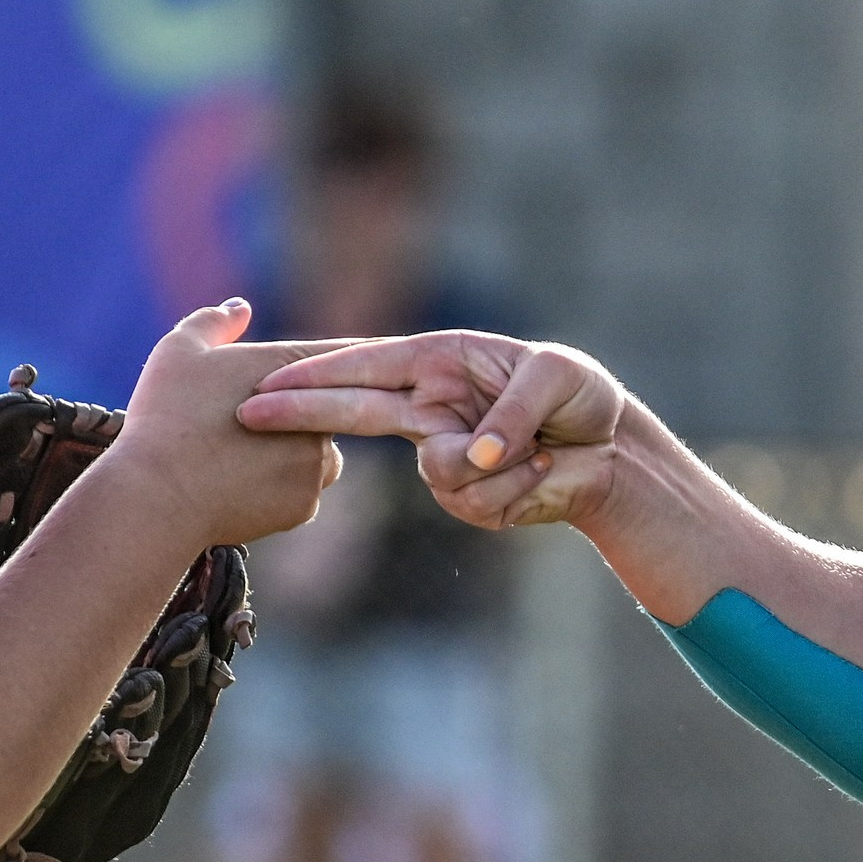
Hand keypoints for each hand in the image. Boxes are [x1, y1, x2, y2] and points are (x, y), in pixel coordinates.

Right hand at [112, 300, 343, 547]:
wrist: (157, 496)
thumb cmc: (164, 416)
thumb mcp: (179, 352)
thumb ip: (215, 323)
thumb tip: (240, 308)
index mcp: (293, 367)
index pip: (343, 352)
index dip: (343, 357)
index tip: (347, 362)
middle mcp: (319, 413)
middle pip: (327, 410)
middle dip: (300, 417)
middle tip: (250, 426)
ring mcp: (315, 462)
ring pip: (317, 459)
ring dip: (293, 458)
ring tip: (242, 460)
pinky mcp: (303, 505)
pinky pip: (298, 496)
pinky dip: (275, 495)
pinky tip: (236, 490)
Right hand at [237, 331, 624, 529]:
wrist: (613, 454)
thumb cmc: (581, 395)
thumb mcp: (556, 377)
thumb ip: (509, 411)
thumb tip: (472, 455)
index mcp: (439, 361)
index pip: (366, 365)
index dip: (316, 373)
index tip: (269, 380)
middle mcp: (430, 404)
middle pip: (351, 410)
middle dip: (301, 410)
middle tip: (249, 412)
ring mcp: (444, 452)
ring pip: (437, 471)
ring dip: (497, 467)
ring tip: (543, 450)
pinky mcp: (466, 495)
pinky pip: (473, 500)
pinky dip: (516, 486)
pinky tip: (543, 470)